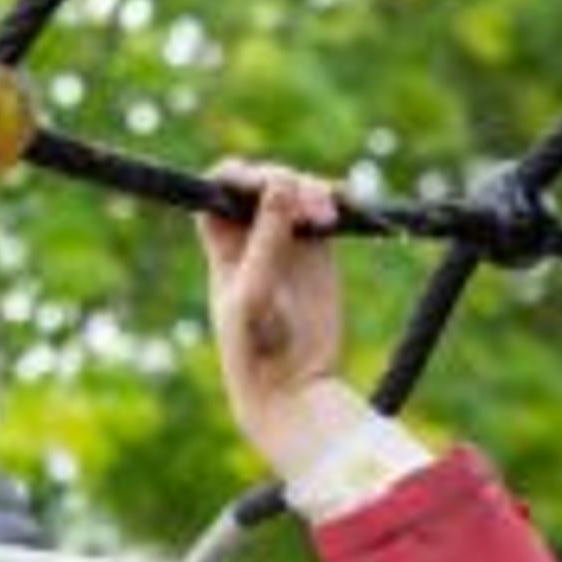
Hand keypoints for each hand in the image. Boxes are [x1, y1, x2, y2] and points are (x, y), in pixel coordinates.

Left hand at [195, 159, 374, 478]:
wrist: (290, 385)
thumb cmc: (256, 347)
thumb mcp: (255, 290)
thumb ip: (267, 239)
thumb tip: (279, 182)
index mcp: (223, 248)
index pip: (218, 193)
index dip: (233, 176)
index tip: (256, 180)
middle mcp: (253, 240)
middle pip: (262, 184)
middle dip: (284, 180)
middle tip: (305, 200)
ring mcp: (287, 243)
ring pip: (296, 192)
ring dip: (313, 189)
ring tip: (327, 214)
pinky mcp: (320, 252)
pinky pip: (326, 210)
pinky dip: (336, 200)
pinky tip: (344, 204)